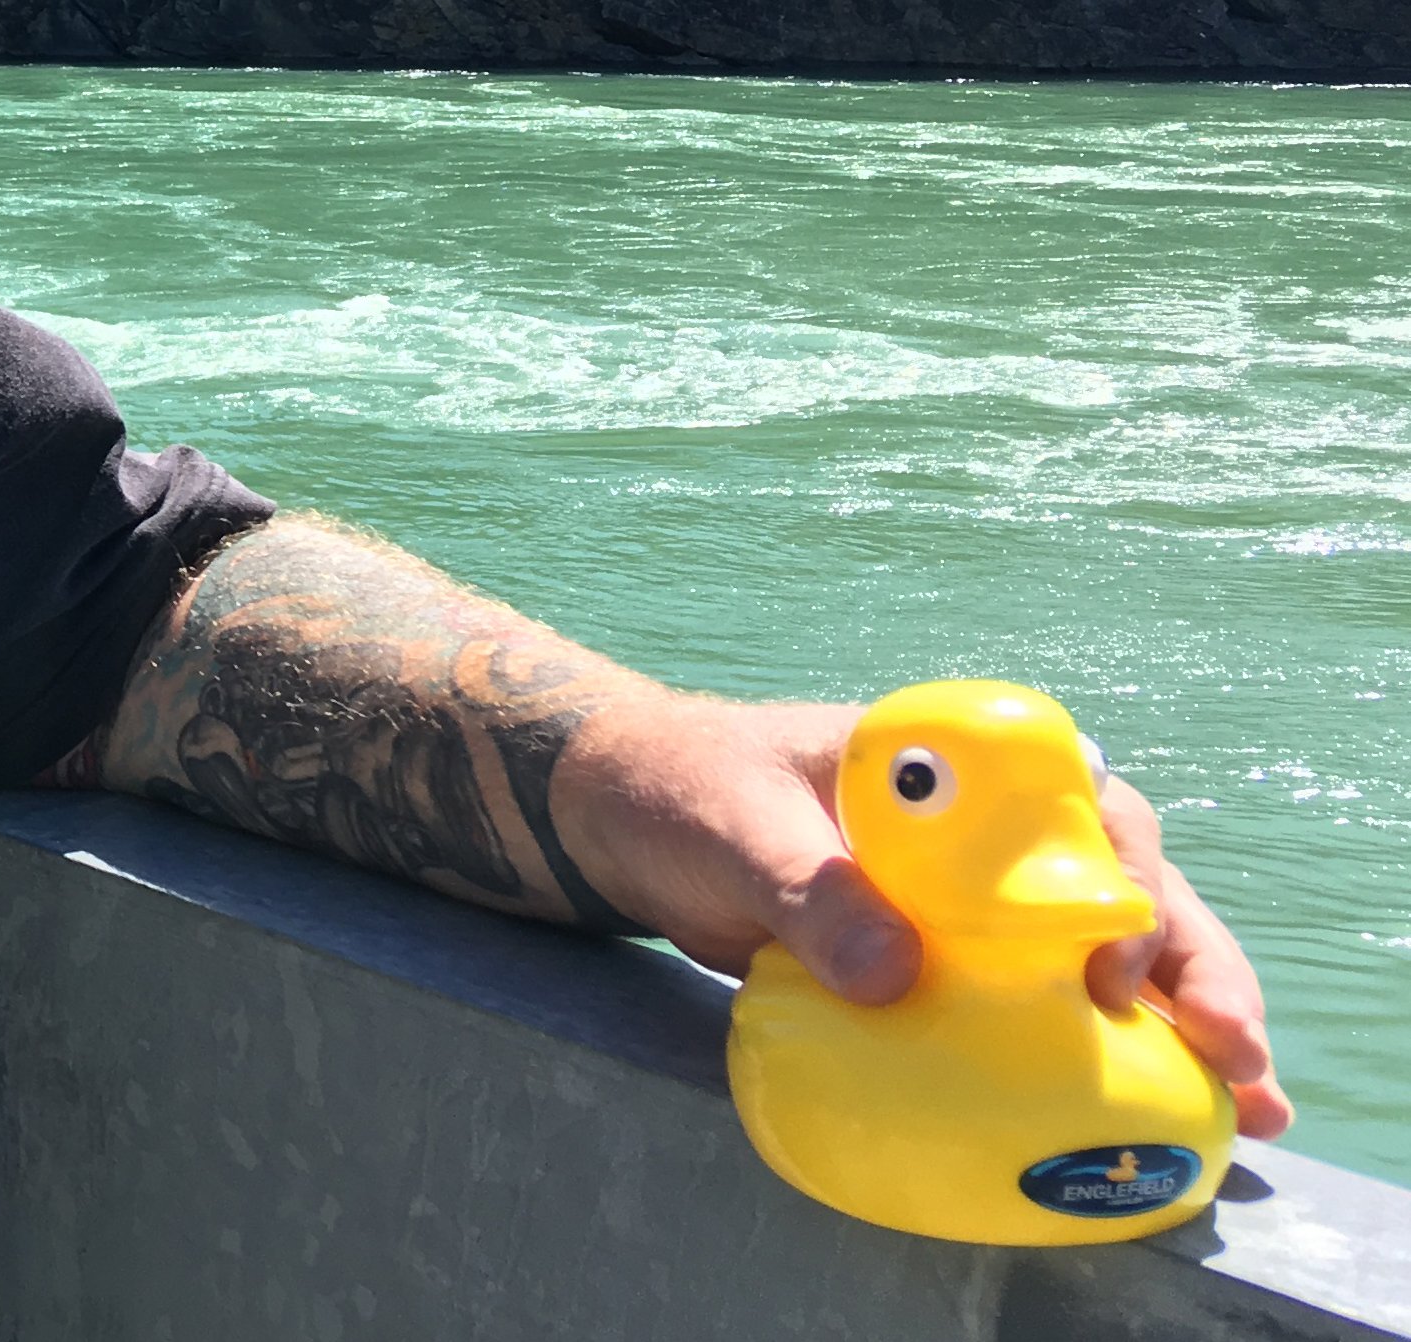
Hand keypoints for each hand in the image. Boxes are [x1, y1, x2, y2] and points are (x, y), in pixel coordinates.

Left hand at [558, 695, 1290, 1139]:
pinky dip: (1112, 1051)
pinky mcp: (953, 958)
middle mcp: (990, 825)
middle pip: (1130, 887)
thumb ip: (806, 889)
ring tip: (1252, 1102)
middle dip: (1196, 967)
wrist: (625, 824)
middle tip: (1236, 1053)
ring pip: (1113, 949)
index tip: (1114, 968)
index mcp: (956, 766)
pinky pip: (1045, 1000)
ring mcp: (979, 895)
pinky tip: (1180, 1111)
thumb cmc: (684, 793)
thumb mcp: (735, 828)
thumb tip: (894, 975)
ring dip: (1185, 1018)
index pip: (1081, 808)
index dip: (1124, 886)